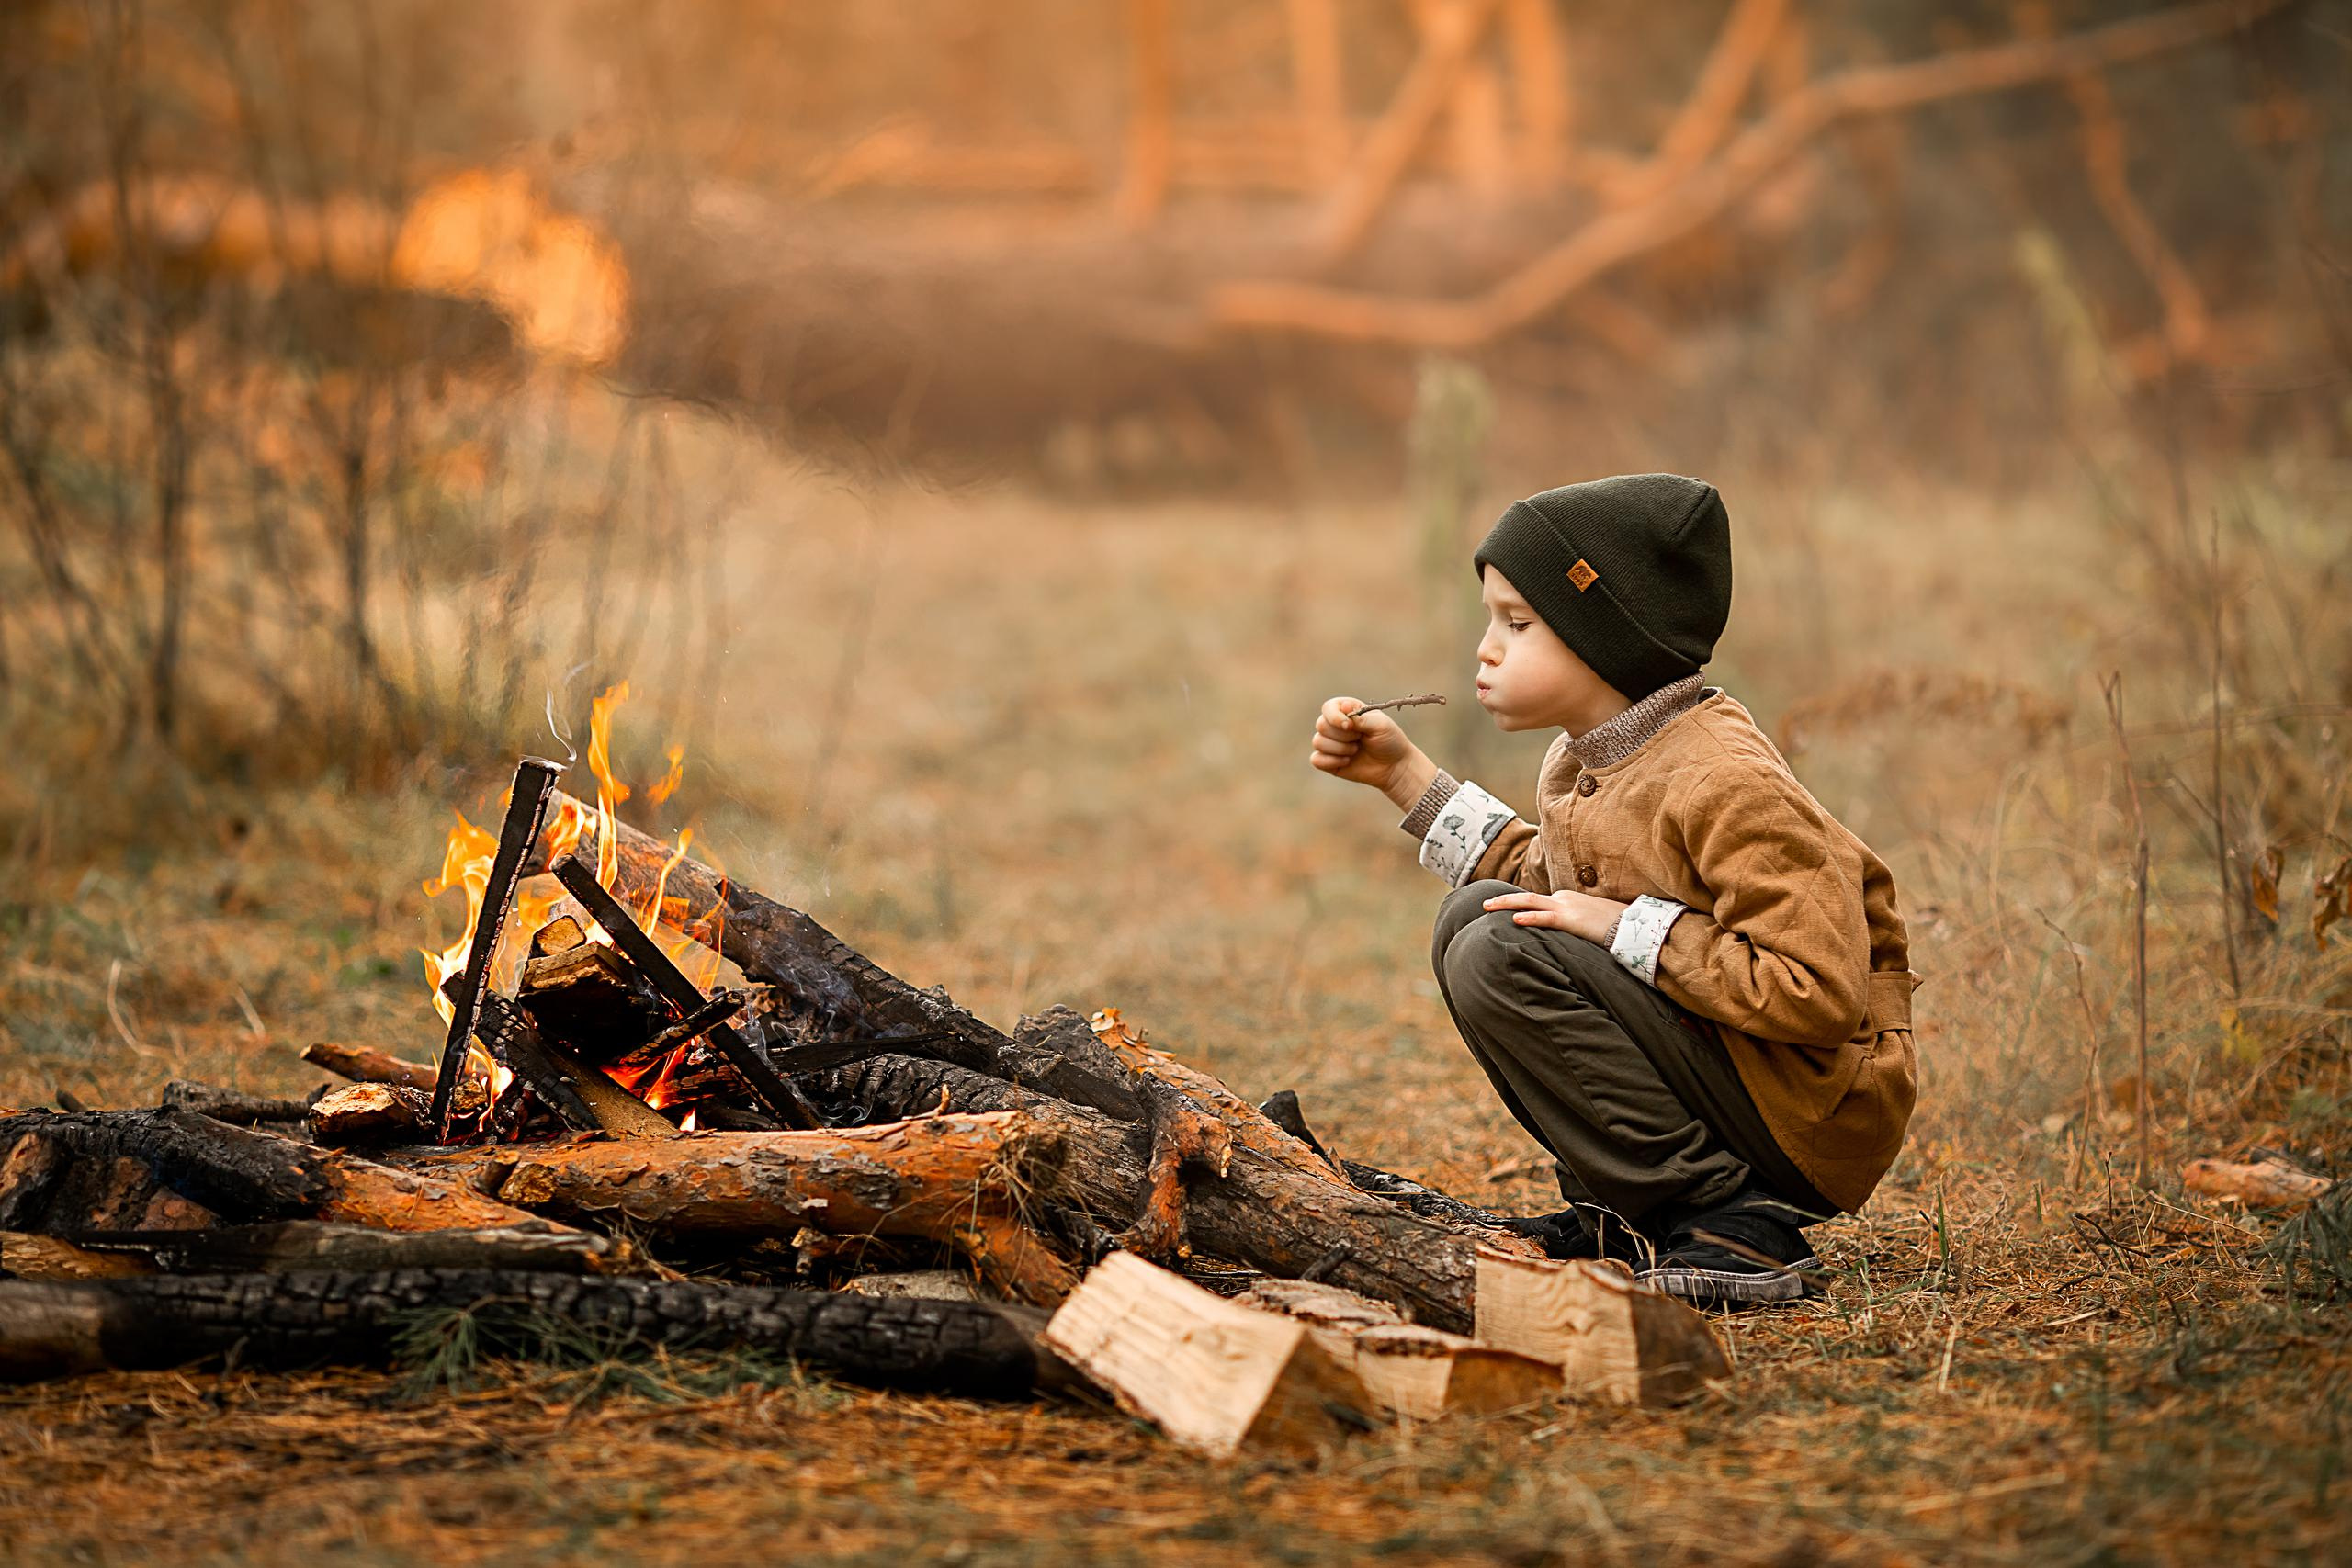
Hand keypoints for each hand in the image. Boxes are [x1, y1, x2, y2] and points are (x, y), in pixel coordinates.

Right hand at [1311, 696, 1432, 806]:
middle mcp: (1335, 725)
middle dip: (1343, 736)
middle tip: (1360, 739)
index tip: (1351, 726)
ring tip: (1356, 751)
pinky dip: (1331, 761)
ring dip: (1340, 749)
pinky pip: (1316, 760)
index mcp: (1347, 710)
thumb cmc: (1390, 741)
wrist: (1394, 767)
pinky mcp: (1328, 761)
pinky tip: (1347, 762)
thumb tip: (1343, 707)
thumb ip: (1360, 718)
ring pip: (1318, 742)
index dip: (1335, 717)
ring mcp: (1330, 743)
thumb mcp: (1380, 725)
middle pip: (1321, 725)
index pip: (1328, 708)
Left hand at [1482, 888, 1628, 945]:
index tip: (1502, 911)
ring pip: (1529, 902)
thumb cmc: (1614, 926)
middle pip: (1527, 897)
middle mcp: (1563, 898)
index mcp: (1567, 899)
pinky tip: (1514, 920)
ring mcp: (1567, 907)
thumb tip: (1561, 938)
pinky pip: (1546, 917)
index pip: (1538, 902)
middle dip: (1503, 900)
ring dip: (1506, 904)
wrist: (1634, 925)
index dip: (1518, 906)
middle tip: (1484, 904)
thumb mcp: (1588, 923)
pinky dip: (1529, 917)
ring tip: (1486, 907)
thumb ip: (1571, 926)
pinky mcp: (1572, 920)